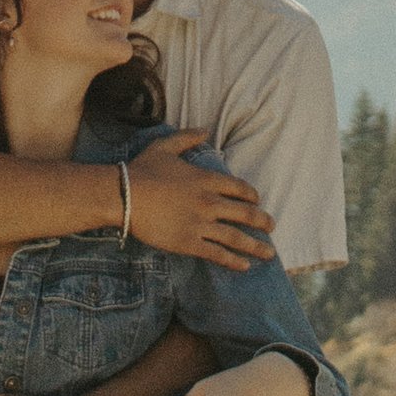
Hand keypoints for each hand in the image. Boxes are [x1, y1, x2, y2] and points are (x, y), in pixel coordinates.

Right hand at [124, 133, 272, 270]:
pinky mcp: (189, 242)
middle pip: (246, 213)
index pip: (240, 188)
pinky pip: (218, 254)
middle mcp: (209, 202)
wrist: (124, 195)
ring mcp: (201, 224)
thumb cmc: (142, 170)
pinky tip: (245, 266)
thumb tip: (205, 129)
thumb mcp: (165, 146)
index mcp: (206, 179)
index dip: (252, 196)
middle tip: (271, 227)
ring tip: (269, 253)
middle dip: (263, 221)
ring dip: (256, 246)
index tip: (257, 201)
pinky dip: (234, 261)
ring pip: (237, 237)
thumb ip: (187, 137)